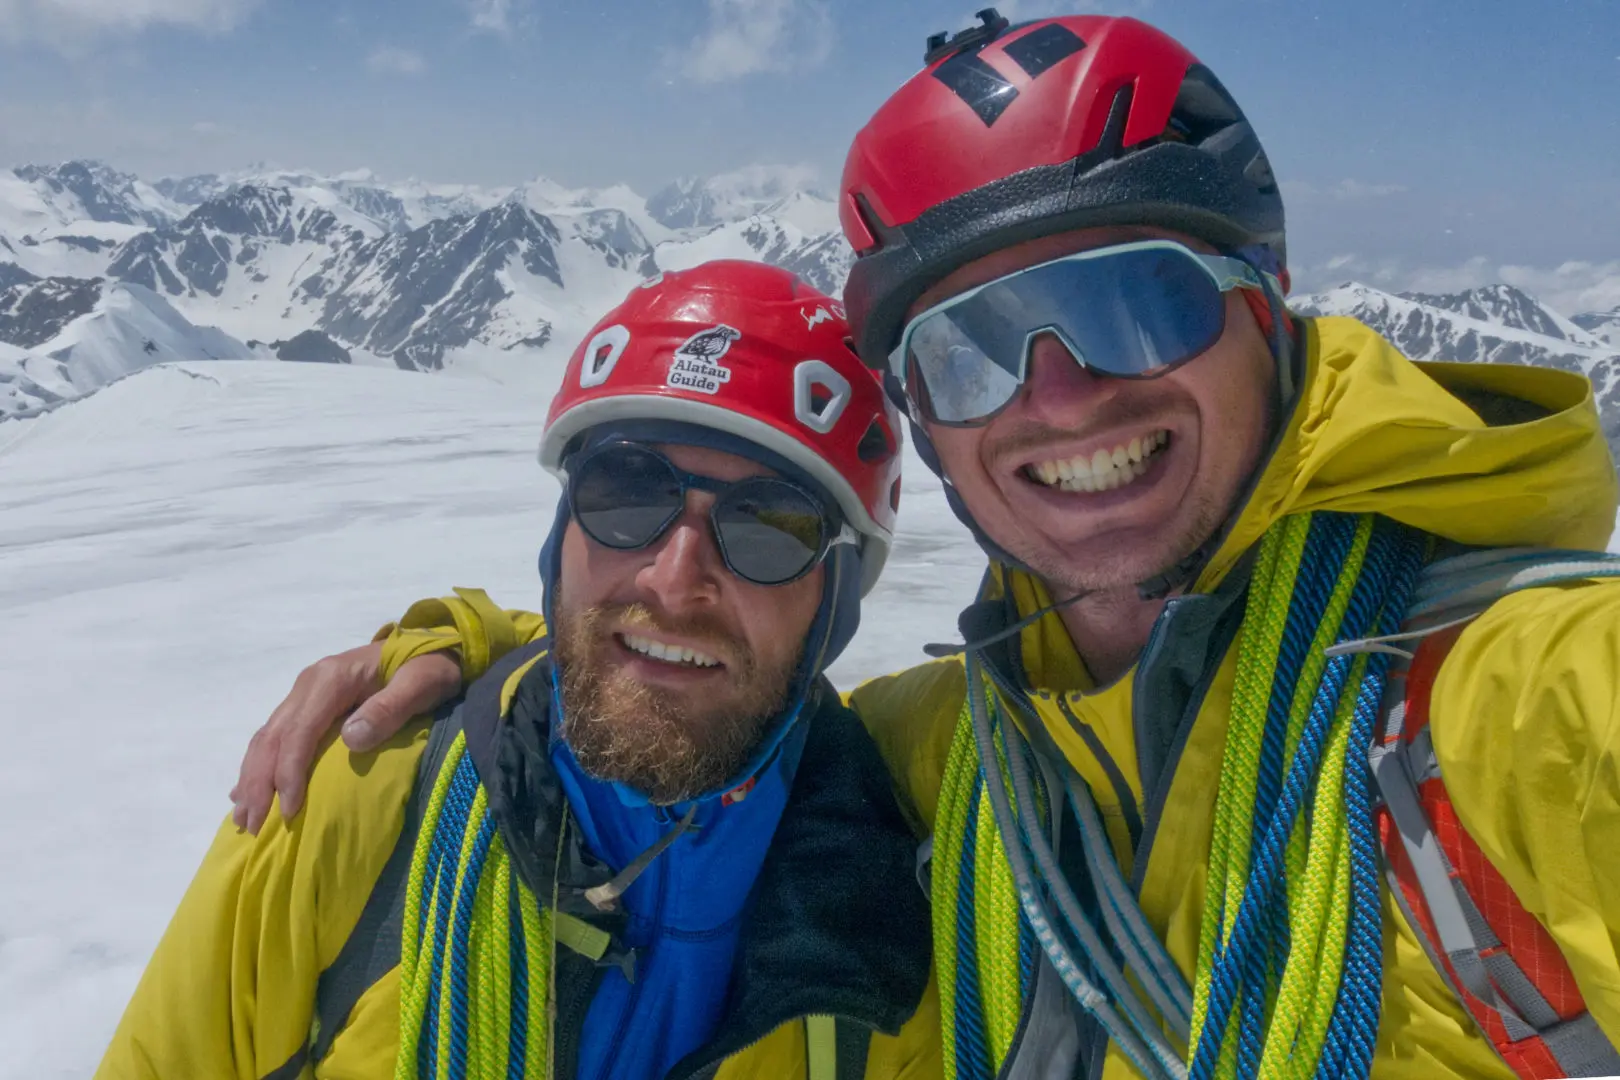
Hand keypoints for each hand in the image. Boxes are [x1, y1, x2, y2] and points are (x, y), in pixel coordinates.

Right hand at [229, 643, 461, 833]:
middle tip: (255, 826)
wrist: (434, 644)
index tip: (290, 811)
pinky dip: (259, 767)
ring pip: (267, 739)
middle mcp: (309, 684)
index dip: (290, 773)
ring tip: (245, 819)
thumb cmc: (431, 667)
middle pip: (273, 738)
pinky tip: (245, 792)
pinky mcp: (308, 704)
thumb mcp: (422, 683)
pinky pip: (275, 738)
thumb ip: (390, 708)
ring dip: (252, 779)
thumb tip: (351, 739)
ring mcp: (305, 694)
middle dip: (260, 784)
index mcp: (331, 679)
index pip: (299, 732)